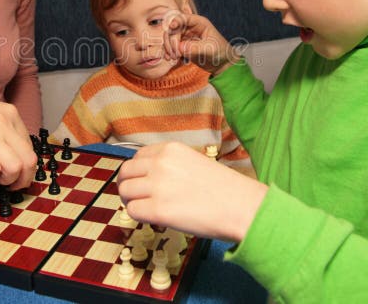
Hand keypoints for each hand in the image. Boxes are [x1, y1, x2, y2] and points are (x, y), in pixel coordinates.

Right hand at [0, 84, 35, 189]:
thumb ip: (2, 128)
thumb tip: (13, 155)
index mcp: (9, 113)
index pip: (30, 148)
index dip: (25, 166)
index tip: (16, 174)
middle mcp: (2, 122)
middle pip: (28, 161)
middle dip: (21, 180)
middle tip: (9, 185)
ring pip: (14, 169)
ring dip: (4, 180)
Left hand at [117, 142, 266, 241]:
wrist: (242, 207)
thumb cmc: (224, 189)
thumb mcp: (194, 162)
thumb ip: (170, 165)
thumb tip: (148, 178)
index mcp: (170, 149)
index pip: (137, 157)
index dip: (136, 172)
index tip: (141, 182)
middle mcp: (160, 163)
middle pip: (125, 173)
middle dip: (127, 186)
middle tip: (135, 198)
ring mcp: (157, 186)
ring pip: (125, 192)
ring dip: (131, 202)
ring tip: (145, 210)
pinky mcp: (158, 210)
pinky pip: (133, 211)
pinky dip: (138, 217)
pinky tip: (152, 219)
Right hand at [163, 12, 237, 74]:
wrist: (222, 63)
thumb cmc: (220, 52)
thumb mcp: (210, 49)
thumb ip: (195, 48)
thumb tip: (180, 47)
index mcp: (198, 23)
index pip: (182, 18)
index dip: (175, 21)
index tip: (171, 28)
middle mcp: (190, 27)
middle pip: (172, 28)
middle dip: (171, 41)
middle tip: (176, 54)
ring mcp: (185, 36)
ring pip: (169, 37)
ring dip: (168, 47)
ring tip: (174, 58)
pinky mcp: (182, 46)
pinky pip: (170, 46)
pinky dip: (168, 52)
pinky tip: (170, 59)